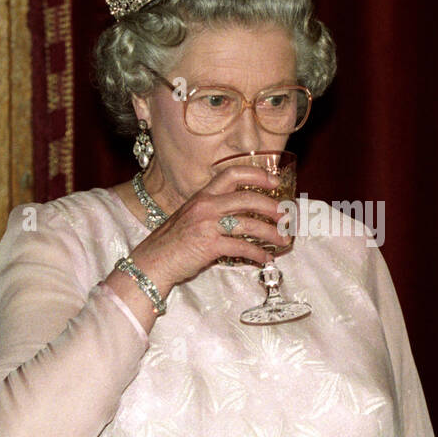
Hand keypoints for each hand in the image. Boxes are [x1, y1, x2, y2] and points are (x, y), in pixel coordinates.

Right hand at [117, 166, 293, 290]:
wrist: (151, 262)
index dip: (256, 175)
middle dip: (271, 207)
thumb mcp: (191, 218)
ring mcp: (207, 225)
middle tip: (286, 215)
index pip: (232, 174)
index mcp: (202, 196)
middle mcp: (205, 206)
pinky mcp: (209, 246)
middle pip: (247, 199)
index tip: (274, 182)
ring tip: (284, 239)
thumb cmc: (172, 242)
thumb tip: (242, 216)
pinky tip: (266, 259)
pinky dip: (257, 254)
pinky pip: (241, 247)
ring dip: (271, 233)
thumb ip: (212, 212)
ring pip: (248, 224)